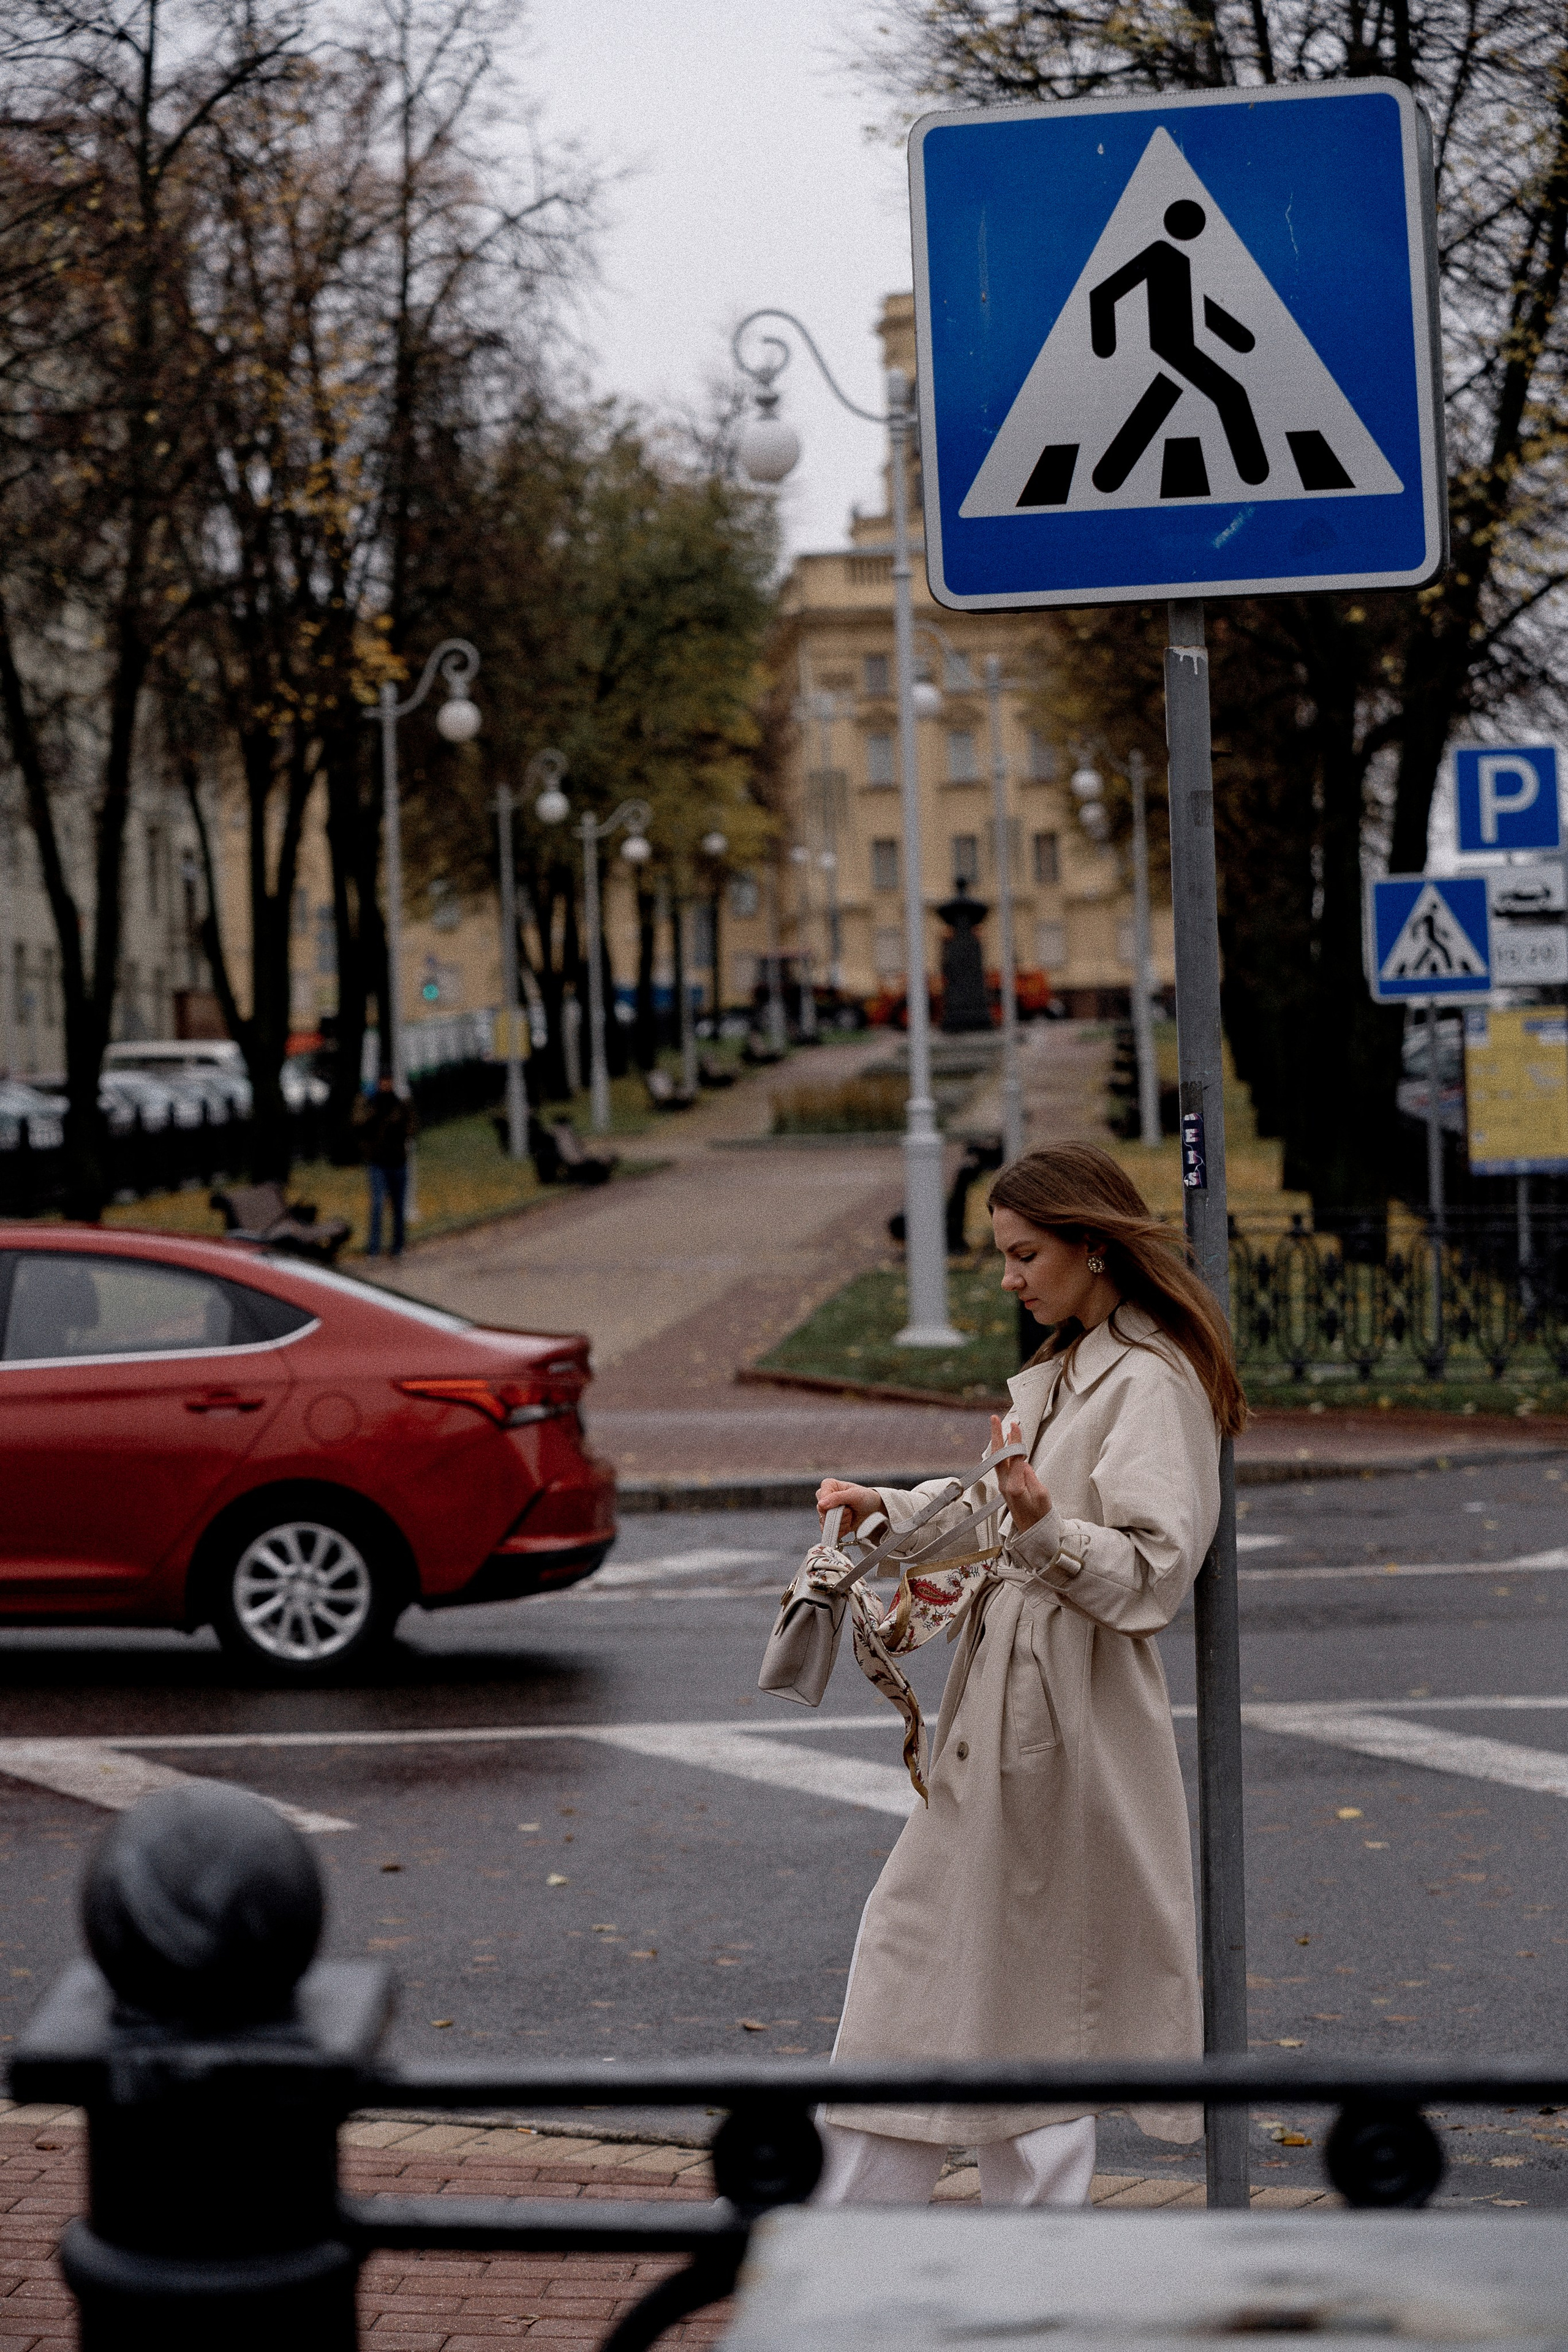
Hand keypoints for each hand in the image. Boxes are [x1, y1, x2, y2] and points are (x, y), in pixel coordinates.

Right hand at [816, 1478, 879, 1532]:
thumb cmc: (864, 1497)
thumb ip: (837, 1498)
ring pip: (827, 1525)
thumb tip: (820, 1504)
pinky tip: (848, 1523)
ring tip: (850, 1515)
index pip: (821, 1502)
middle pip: (824, 1514)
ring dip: (843, 1523)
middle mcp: (824, 1498)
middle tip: (850, 1510)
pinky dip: (842, 1530)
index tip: (845, 1506)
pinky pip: (830, 1532)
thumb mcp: (854, 1495)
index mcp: (827, 1486)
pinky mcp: (829, 1524)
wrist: (872, 1510)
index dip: (833, 1507)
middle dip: (840, 1516)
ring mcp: (826, 1512)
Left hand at [990, 1414, 1051, 1533]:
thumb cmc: (1041, 1516)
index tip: (1015, 1425)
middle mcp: (1005, 1485)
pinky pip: (1001, 1466)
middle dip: (997, 1436)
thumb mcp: (1043, 1496)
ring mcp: (1003, 1487)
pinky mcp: (1005, 1488)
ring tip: (996, 1426)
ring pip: (998, 1460)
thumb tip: (1023, 1463)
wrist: (1033, 1534)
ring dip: (997, 1443)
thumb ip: (1032, 1477)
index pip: (1015, 1458)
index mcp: (1015, 1487)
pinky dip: (1001, 1453)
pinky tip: (1002, 1444)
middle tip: (994, 1418)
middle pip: (999, 1456)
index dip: (1015, 1441)